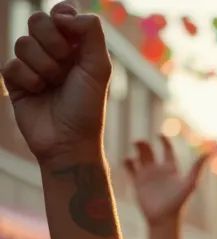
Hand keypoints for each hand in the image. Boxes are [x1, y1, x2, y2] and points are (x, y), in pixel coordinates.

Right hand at [1, 4, 110, 164]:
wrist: (69, 142)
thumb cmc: (87, 108)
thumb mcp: (99, 69)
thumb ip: (91, 33)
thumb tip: (64, 14)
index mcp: (76, 48)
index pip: (62, 12)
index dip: (62, 15)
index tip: (68, 31)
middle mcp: (54, 53)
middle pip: (38, 20)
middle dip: (51, 40)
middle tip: (64, 64)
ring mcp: (33, 65)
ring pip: (23, 42)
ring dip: (42, 65)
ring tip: (53, 84)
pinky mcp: (16, 80)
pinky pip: (12, 64)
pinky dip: (28, 79)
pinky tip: (38, 93)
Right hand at [126, 137, 208, 225]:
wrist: (164, 219)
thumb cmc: (178, 202)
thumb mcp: (190, 183)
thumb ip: (197, 167)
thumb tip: (209, 152)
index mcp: (171, 169)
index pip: (167, 150)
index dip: (163, 140)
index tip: (160, 134)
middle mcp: (158, 170)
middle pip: (149, 150)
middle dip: (143, 144)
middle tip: (140, 144)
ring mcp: (147, 176)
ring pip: (138, 156)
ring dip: (135, 150)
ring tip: (135, 151)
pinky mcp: (137, 182)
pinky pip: (129, 167)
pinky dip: (126, 161)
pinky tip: (129, 161)